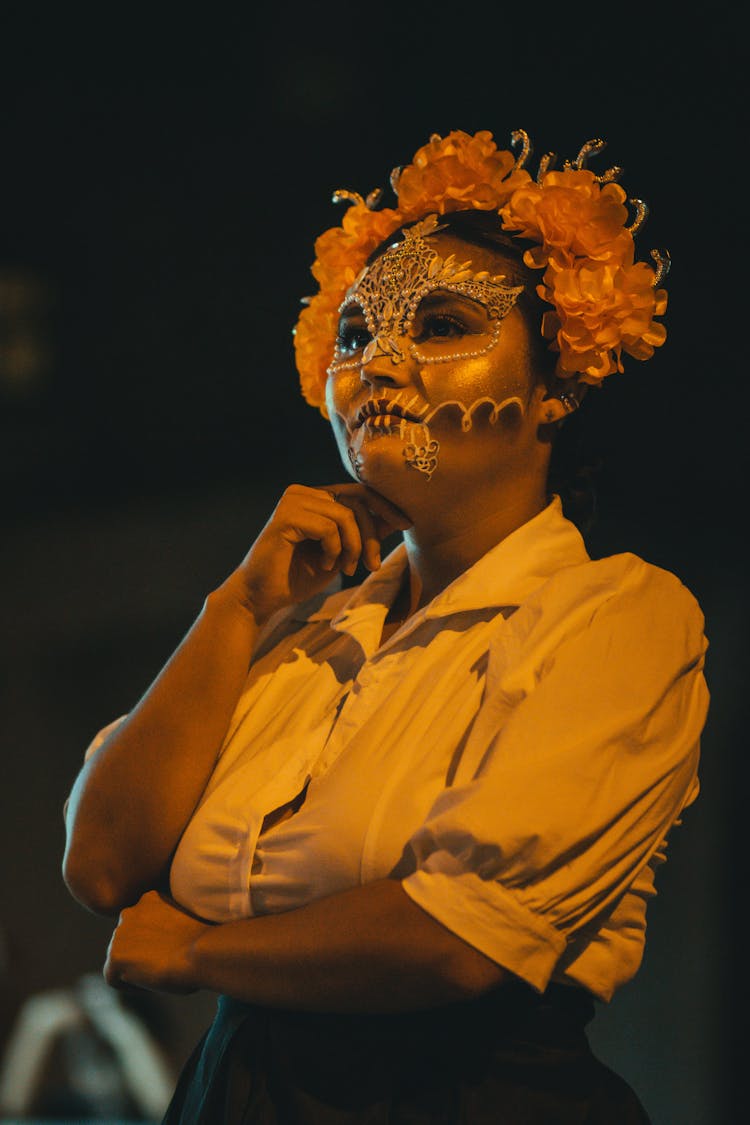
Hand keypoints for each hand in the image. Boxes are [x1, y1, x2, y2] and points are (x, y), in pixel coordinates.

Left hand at [104, 890, 209, 993]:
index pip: (140, 923)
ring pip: (119, 958)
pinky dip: (130, 985)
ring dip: (133, 968)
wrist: (203, 951)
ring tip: (158, 975)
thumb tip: (166, 942)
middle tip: (162, 966)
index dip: (153, 941)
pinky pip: (113, 978)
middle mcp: (129, 912)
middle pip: (127, 940)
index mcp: (148, 899)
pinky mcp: (115, 957)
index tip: (169, 952)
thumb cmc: (205, 940)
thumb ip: (167, 925)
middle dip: (140, 953)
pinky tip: (151, 985)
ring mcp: (119, 935)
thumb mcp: (184, 921)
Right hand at [219, 483, 411, 624]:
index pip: (359, 491)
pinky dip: (333, 550)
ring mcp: (292, 501)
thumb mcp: (340, 554)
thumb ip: (362, 533)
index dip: (385, 506)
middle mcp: (303, 492)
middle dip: (371, 535)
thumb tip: (395, 518)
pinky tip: (323, 564)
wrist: (260, 597)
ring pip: (346, 515)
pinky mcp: (286, 516)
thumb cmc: (297, 577)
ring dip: (352, 546)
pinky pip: (329, 527)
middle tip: (370, 565)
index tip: (407, 524)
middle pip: (357, 501)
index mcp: (315, 497)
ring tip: (343, 567)